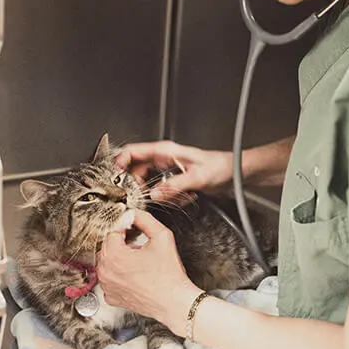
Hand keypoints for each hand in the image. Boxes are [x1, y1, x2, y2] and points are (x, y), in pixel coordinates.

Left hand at [96, 210, 200, 331]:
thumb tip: (132, 213)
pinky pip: (109, 278)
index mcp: (114, 255)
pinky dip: (118, 274)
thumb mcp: (162, 236)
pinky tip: (133, 274)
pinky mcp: (111, 297)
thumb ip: (144, 219)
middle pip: (106, 246)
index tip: (134, 228)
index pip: (112, 231)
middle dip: (121, 243)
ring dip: (119, 258)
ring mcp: (107, 286)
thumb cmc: (169, 275)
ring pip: (106, 262)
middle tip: (139, 246)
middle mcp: (106, 272)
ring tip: (138, 261)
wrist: (174, 302)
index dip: (124, 227)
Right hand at [114, 140, 231, 202]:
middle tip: (146, 197)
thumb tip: (155, 194)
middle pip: (138, 171)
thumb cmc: (220, 166)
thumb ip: (174, 186)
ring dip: (161, 194)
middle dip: (142, 186)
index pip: (133, 152)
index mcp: (165, 151)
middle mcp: (164, 159)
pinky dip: (171, 197)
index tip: (114, 177)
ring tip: (177, 197)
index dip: (120, 163)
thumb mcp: (197, 177)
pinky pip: (163, 191)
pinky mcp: (174, 179)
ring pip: (151, 184)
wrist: (235, 172)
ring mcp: (168, 169)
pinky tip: (186, 197)